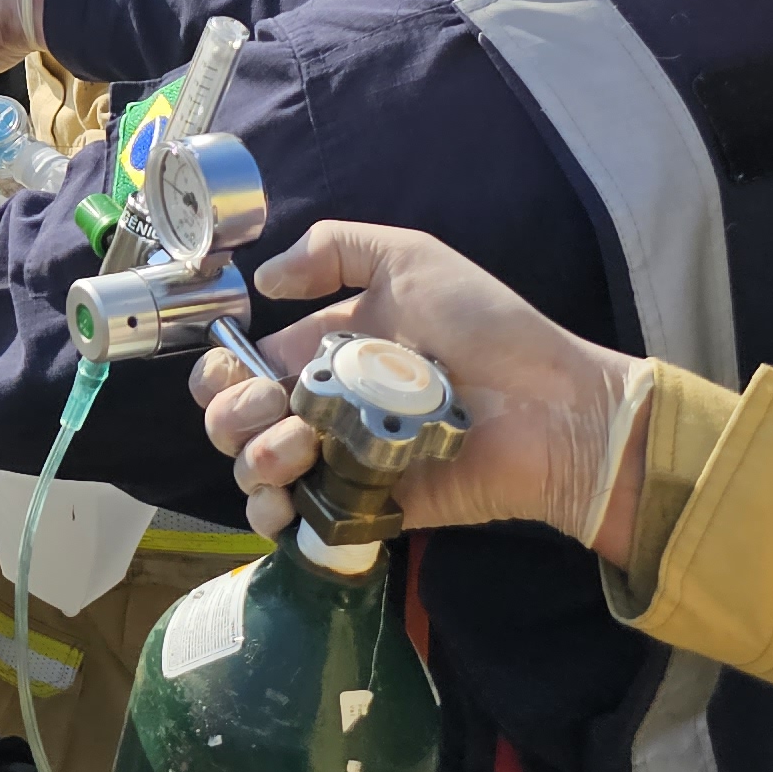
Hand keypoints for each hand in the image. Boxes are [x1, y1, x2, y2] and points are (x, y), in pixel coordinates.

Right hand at [186, 222, 651, 557]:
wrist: (550, 408)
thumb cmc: (488, 328)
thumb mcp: (413, 259)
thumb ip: (335, 248)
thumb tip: (265, 281)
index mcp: (322, 351)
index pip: (239, 368)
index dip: (221, 371)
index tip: (247, 371)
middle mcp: (319, 406)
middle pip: (230, 422)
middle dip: (231, 415)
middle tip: (275, 406)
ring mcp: (335, 460)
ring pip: (250, 472)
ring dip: (253, 460)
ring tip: (298, 448)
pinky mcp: (358, 508)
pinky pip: (291, 523)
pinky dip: (271, 515)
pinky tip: (286, 499)